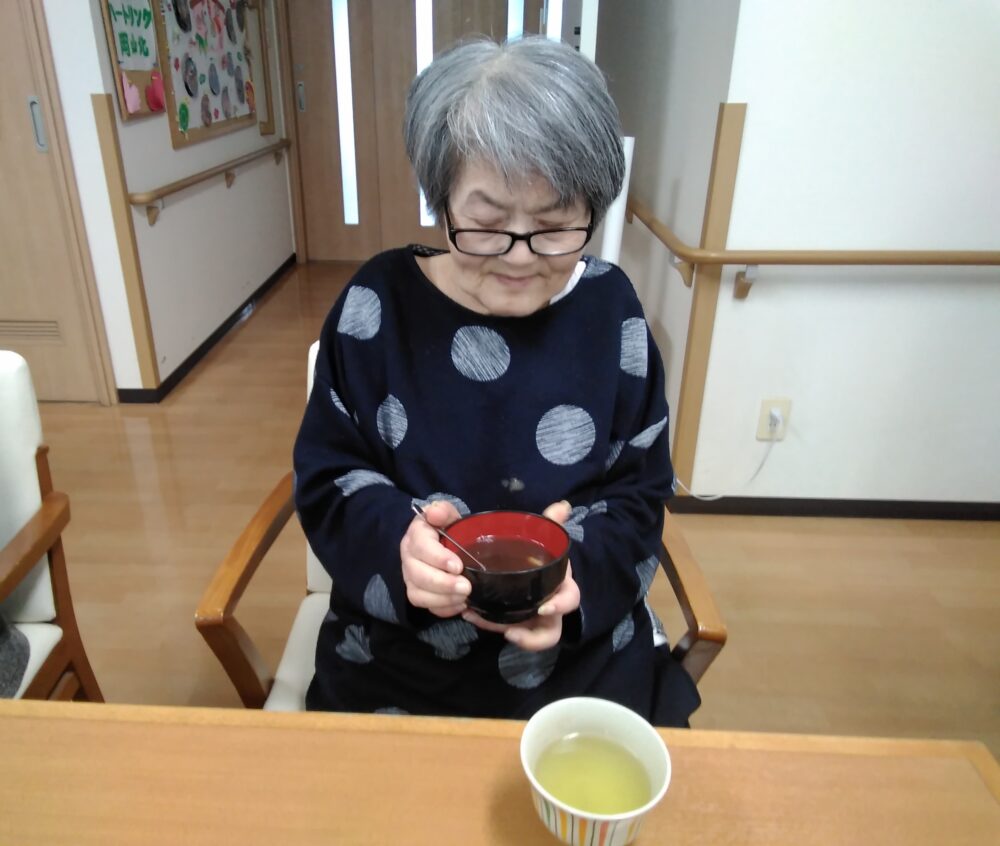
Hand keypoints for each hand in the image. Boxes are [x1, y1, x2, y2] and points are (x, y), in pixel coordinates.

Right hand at [401, 500, 470, 616]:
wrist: (443, 543)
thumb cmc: (446, 528)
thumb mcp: (447, 515)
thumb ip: (443, 511)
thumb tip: (435, 513)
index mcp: (416, 535)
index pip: (421, 547)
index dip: (438, 558)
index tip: (458, 566)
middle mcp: (408, 557)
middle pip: (417, 575)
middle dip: (443, 583)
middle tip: (466, 587)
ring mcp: (410, 577)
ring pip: (418, 594)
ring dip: (443, 599)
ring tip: (465, 597)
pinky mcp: (417, 593)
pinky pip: (426, 607)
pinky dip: (443, 609)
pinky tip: (460, 605)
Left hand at [462, 500, 580, 651]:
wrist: (526, 564)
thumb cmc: (539, 554)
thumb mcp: (544, 537)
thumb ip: (550, 522)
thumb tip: (562, 505)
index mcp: (559, 585)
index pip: (569, 600)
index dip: (560, 606)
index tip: (543, 608)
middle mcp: (549, 607)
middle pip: (550, 631)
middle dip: (532, 637)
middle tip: (510, 631)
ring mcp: (531, 618)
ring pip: (526, 637)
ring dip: (503, 631)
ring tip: (481, 621)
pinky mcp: (514, 621)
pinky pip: (505, 628)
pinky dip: (488, 623)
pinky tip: (469, 613)